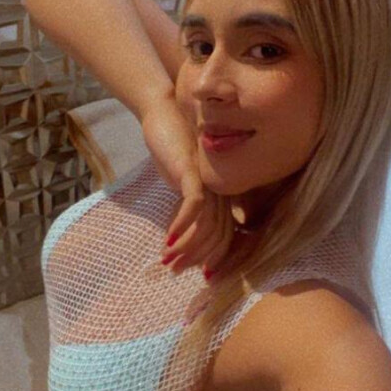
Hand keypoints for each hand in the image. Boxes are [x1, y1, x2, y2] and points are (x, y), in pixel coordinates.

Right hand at [141, 93, 234, 277]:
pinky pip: (195, 207)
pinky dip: (182, 227)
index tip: (202, 276)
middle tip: (175, 272)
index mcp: (222, 196)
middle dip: (197, 259)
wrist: (163, 114)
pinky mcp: (194, 172)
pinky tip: (169, 241)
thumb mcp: (183, 182)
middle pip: (219, 236)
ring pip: (207, 226)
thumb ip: (190, 205)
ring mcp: (210, 182)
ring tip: (167, 261)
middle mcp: (221, 191)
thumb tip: (183, 236)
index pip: (227, 236)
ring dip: (186, 248)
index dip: (216, 259)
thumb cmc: (173, 149)